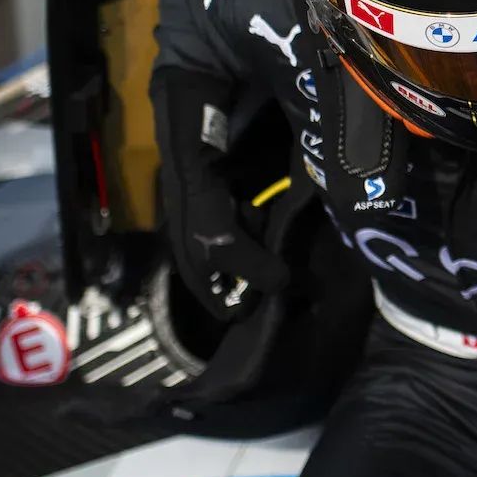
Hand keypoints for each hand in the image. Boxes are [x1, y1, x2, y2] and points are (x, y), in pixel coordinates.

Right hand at [172, 198, 290, 320]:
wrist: (191, 166)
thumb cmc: (202, 212)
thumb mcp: (231, 247)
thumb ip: (259, 270)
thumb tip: (285, 284)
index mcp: (200, 280)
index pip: (227, 311)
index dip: (249, 307)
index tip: (272, 292)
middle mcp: (209, 267)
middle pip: (246, 282)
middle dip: (260, 265)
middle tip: (265, 248)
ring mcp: (219, 244)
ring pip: (253, 256)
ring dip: (258, 239)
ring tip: (252, 219)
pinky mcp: (228, 223)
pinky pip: (250, 233)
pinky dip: (254, 223)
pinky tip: (249, 209)